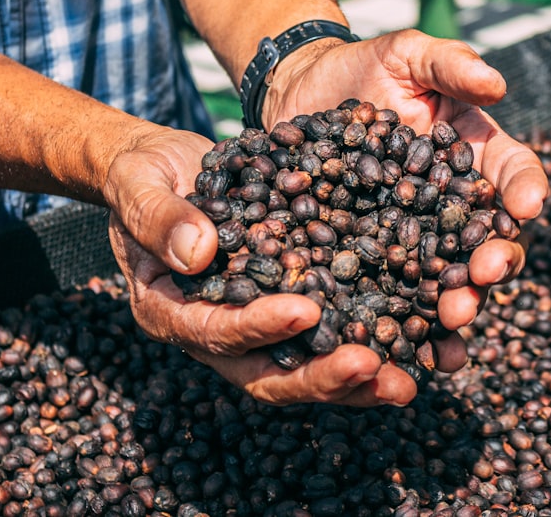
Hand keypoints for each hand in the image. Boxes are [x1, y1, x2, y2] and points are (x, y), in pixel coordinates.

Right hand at [103, 128, 417, 405]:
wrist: (164, 170)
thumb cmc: (142, 175)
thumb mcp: (137, 183)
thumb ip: (158, 216)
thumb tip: (197, 251)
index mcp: (169, 310)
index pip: (215, 331)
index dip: (258, 327)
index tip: (305, 310)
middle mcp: (212, 330)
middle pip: (266, 373)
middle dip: (318, 376)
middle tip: (370, 367)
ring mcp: (253, 323)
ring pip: (303, 367)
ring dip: (353, 378)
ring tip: (404, 380)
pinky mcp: (285, 305)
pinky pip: (326, 333)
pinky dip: (366, 340)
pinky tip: (413, 342)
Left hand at [263, 28, 549, 370]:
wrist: (301, 94)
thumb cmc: (364, 69)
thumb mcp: (408, 54)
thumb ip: (449, 65)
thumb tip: (497, 84)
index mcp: (475, 156)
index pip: (515, 175)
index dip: (526, 191)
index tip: (526, 208)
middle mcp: (454, 204)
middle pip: (487, 240)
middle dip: (492, 263)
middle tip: (482, 279)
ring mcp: (415, 236)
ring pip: (448, 278)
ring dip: (457, 303)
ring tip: (451, 323)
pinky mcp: (373, 257)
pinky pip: (395, 292)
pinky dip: (405, 322)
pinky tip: (409, 349)